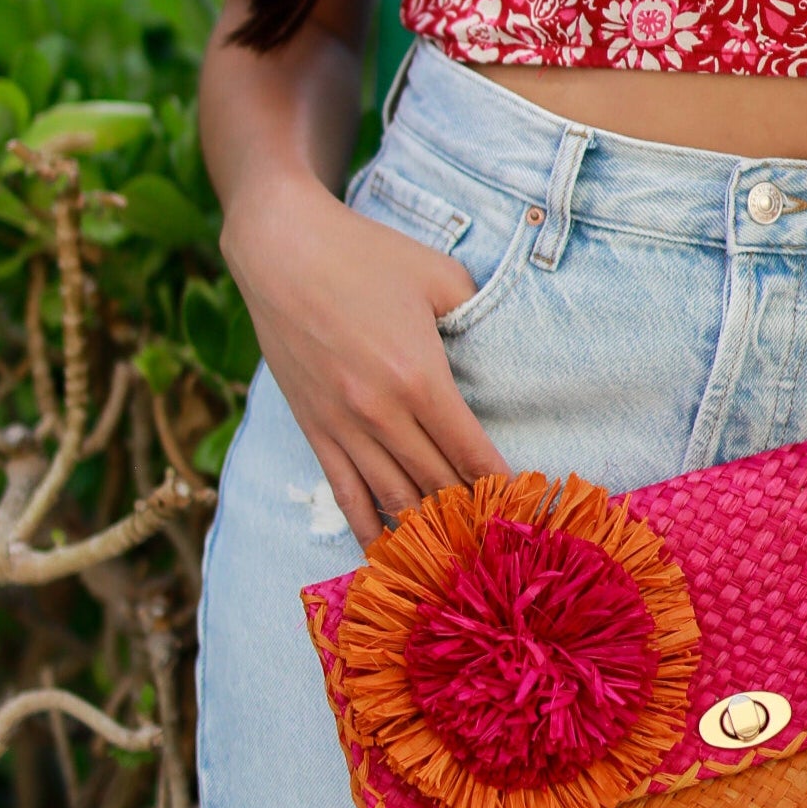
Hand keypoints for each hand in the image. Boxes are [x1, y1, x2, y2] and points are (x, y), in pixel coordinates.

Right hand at [221, 174, 508, 544]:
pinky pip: (345, 493)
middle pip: (437, 485)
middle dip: (470, 519)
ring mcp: (343, 426)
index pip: (471, 453)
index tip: (524, 512)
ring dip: (426, 531)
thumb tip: (495, 345)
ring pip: (393, 498)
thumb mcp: (438, 275)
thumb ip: (474, 314)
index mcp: (420, 378)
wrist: (282, 250)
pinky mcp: (314, 429)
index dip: (500, 488)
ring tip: (454, 558)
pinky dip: (368, 527)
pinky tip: (386, 553)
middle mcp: (382, 413)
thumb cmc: (365, 255)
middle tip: (498, 543)